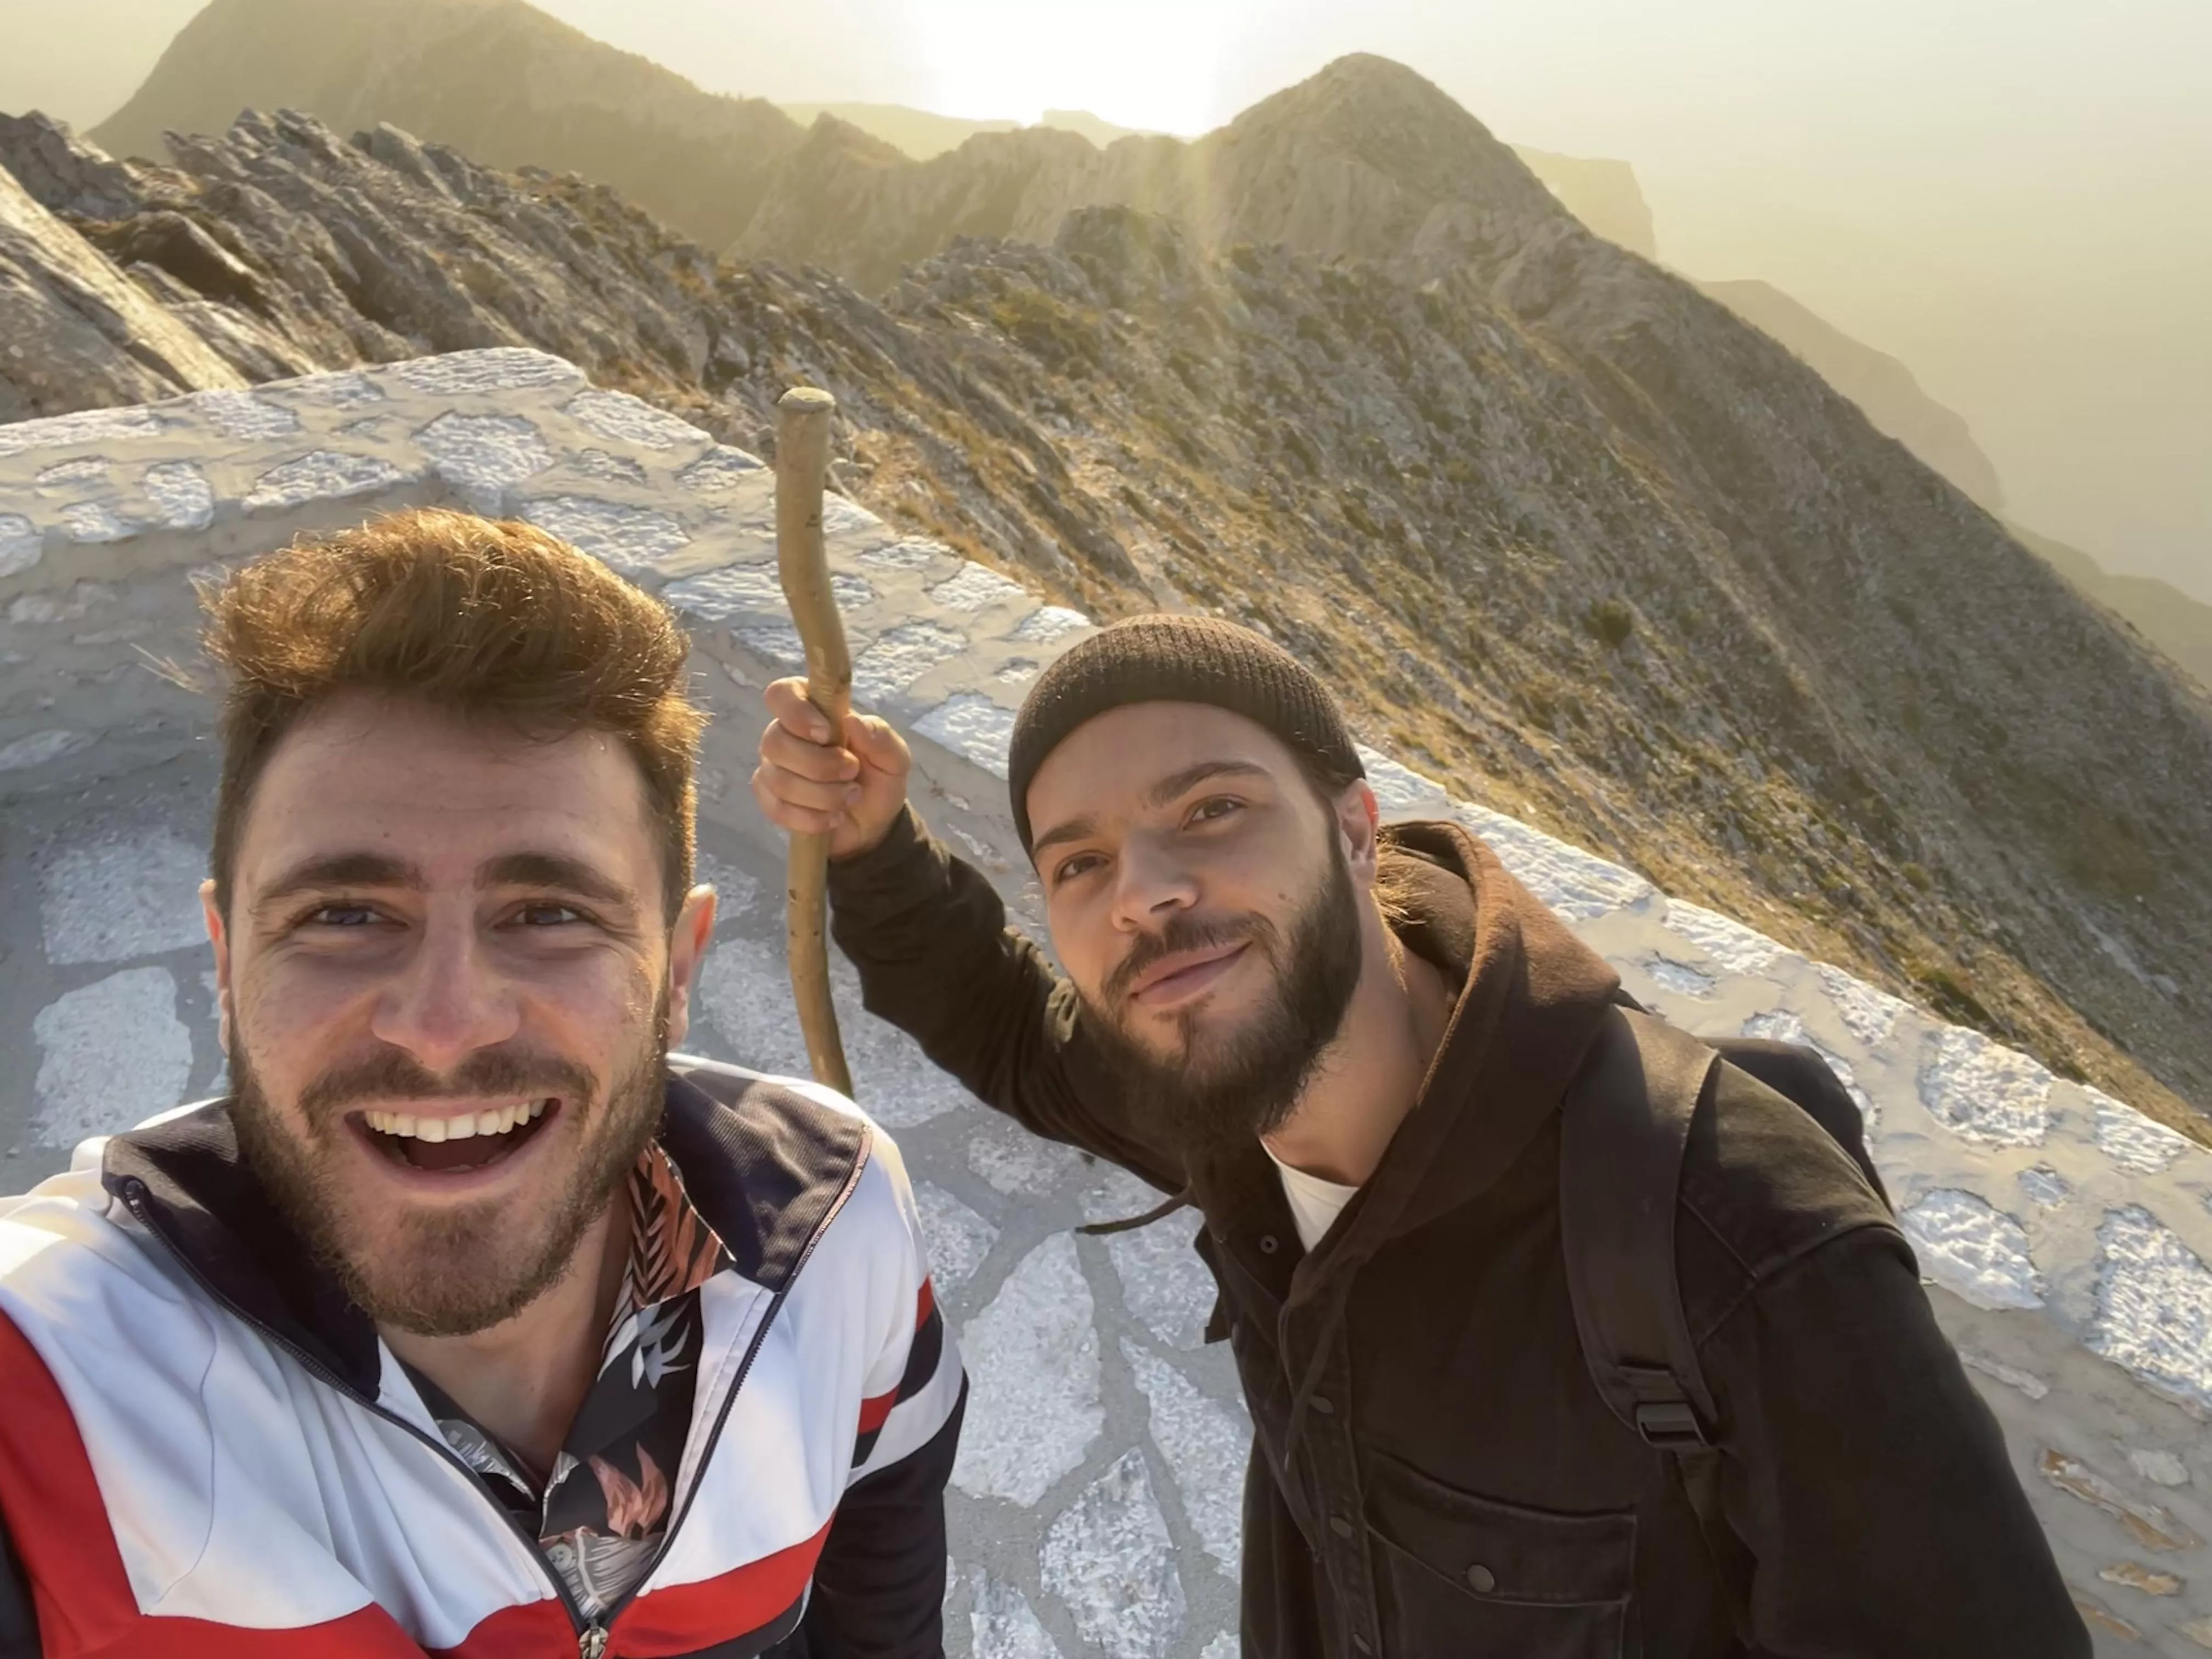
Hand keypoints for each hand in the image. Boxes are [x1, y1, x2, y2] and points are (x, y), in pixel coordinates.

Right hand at [751, 677, 913, 859]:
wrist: (874, 822)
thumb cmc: (878, 777)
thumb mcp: (893, 758)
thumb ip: (880, 736)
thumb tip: (852, 720)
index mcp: (812, 711)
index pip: (781, 693)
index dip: (796, 711)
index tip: (827, 734)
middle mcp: (785, 735)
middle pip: (775, 742)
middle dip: (819, 764)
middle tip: (852, 772)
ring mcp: (773, 768)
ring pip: (779, 779)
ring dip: (822, 794)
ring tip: (851, 797)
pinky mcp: (770, 801)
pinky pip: (776, 808)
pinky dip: (810, 818)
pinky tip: (834, 818)